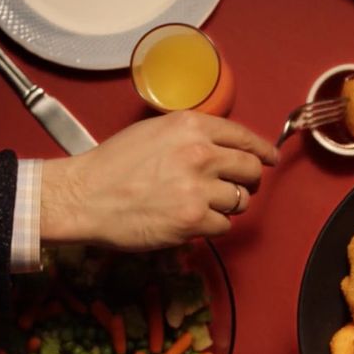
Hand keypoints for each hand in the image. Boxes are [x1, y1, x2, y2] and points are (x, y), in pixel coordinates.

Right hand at [39, 111, 277, 248]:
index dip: (262, 150)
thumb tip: (222, 148)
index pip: (244, 136)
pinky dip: (211, 227)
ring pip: (240, 201)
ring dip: (227, 206)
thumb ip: (191, 136)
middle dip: (249, 181)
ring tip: (202, 205)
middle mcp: (200, 154)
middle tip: (239, 187)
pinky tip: (190, 220)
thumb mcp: (154, 132)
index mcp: (191, 126)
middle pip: (251, 170)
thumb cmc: (112, 165)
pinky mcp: (193, 220)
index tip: (270, 158)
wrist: (84, 196)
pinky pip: (223, 226)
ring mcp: (199, 188)